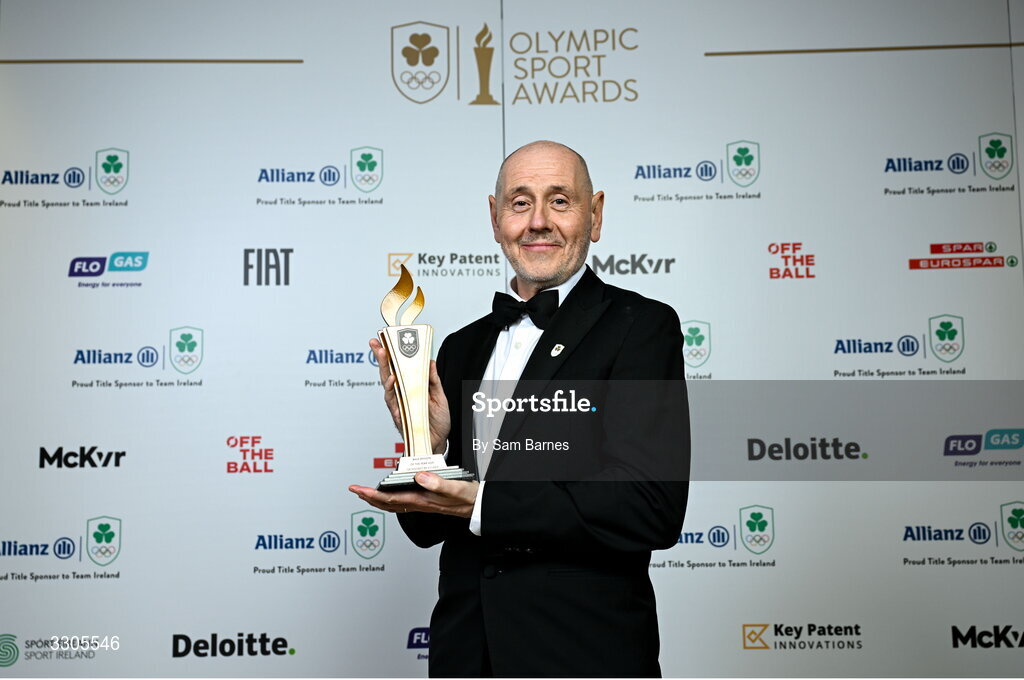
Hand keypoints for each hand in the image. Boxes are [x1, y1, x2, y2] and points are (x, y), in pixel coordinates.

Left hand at [348, 472, 479, 518]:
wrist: (480, 505)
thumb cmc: (469, 497)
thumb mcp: (456, 487)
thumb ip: (438, 483)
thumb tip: (418, 477)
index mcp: (423, 499)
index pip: (390, 499)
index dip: (371, 494)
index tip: (358, 489)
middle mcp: (420, 503)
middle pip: (387, 504)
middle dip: (369, 497)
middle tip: (355, 490)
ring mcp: (422, 503)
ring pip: (393, 504)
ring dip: (377, 499)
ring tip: (366, 492)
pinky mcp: (427, 501)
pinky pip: (403, 502)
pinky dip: (391, 499)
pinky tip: (390, 494)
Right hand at [369, 337, 450, 454]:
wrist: (438, 442)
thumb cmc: (437, 421)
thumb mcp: (439, 396)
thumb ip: (433, 380)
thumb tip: (430, 362)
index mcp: (410, 389)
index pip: (397, 368)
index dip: (389, 355)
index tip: (383, 341)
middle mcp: (402, 396)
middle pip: (387, 374)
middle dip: (381, 358)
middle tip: (377, 345)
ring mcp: (399, 406)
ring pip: (388, 387)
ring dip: (385, 371)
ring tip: (385, 358)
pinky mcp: (400, 416)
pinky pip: (393, 402)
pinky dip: (392, 391)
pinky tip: (393, 381)